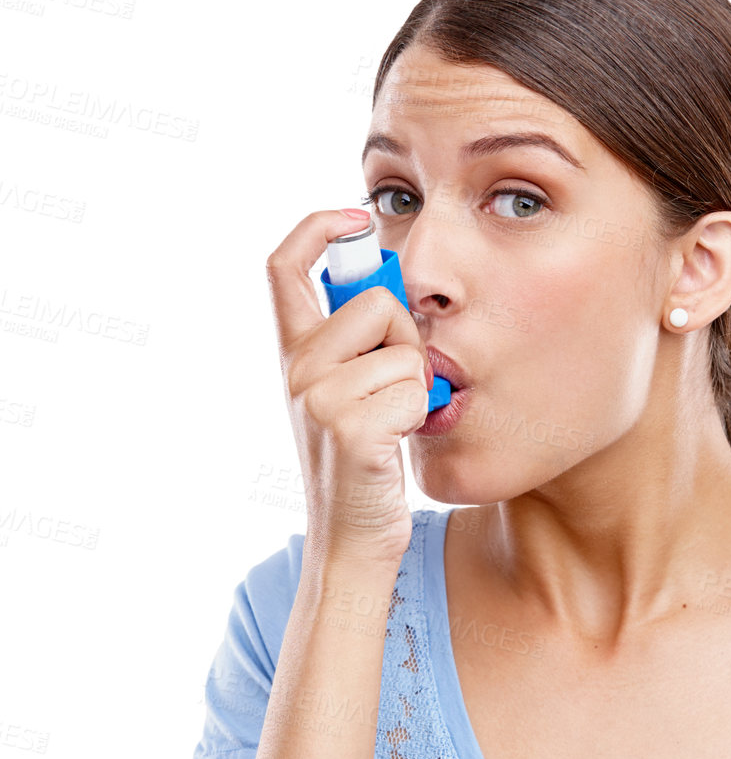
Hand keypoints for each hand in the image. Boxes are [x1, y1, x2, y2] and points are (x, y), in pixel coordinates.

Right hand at [266, 210, 431, 569]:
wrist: (352, 540)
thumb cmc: (363, 467)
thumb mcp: (348, 396)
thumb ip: (357, 346)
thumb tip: (392, 291)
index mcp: (293, 353)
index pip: (284, 264)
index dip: (318, 227)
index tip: (355, 218)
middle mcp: (297, 369)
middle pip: (375, 302)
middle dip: (406, 338)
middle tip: (395, 389)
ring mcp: (318, 398)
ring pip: (405, 350)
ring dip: (416, 386)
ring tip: (393, 424)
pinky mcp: (350, 428)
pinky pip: (413, 391)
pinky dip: (419, 417)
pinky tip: (396, 445)